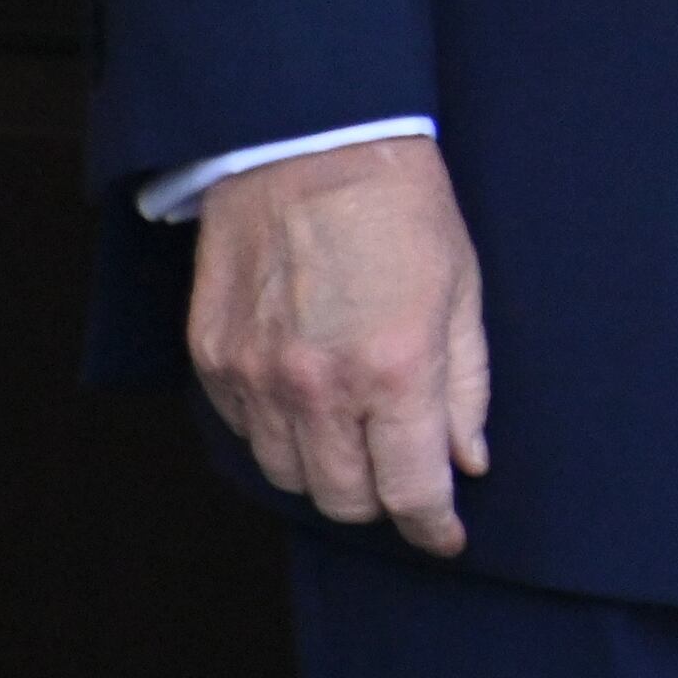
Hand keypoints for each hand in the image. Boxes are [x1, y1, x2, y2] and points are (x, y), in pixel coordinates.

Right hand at [187, 135, 492, 557]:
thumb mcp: (461, 290)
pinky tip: (307, 400)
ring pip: (290, 478)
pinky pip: (246, 435)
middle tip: (402, 472)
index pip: (410, 492)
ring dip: (328, 472)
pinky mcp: (211, 360)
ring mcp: (256, 378)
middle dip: (382, 499)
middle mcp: (318, 387)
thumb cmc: (401, 208)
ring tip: (355, 432)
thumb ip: (466, 387)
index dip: (433, 526)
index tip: (445, 536)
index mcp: (394, 371)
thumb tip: (466, 461)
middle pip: (345, 500)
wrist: (309, 141)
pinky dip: (279, 434)